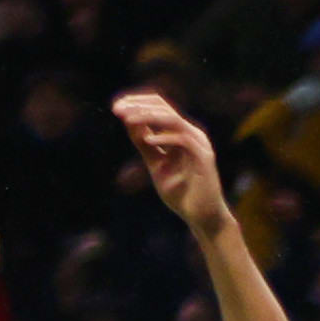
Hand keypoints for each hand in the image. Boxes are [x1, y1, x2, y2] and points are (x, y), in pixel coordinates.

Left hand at [113, 92, 230, 235]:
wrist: (202, 217)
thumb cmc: (181, 193)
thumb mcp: (156, 164)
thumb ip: (146, 145)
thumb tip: (129, 123)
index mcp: (181, 134)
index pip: (160, 108)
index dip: (138, 104)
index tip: (115, 107)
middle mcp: (192, 135)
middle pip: (164, 108)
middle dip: (139, 106)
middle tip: (117, 109)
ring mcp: (199, 145)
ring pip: (173, 120)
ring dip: (148, 117)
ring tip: (128, 120)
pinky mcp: (204, 158)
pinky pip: (183, 141)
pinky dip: (165, 138)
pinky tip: (148, 141)